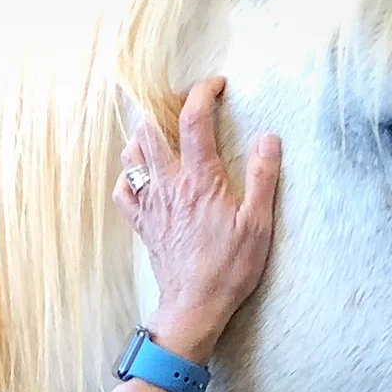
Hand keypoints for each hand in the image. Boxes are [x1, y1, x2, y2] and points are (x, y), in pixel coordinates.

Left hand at [111, 76, 280, 362]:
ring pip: (132, 154)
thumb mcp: (259, 224)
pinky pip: (123, 190)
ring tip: (163, 133)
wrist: (195, 306)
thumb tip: (268, 138)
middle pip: (150, 128)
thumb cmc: (229, 268)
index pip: (193, 119)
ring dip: (144, 136)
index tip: (216, 85)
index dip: (203, 92)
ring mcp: (150, 204)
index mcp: (200, 180)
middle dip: (165, 107)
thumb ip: (262, 176)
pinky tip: (143, 176)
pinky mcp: (142, 223)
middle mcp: (168, 185)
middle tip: (186, 107)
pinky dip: (129, 175)